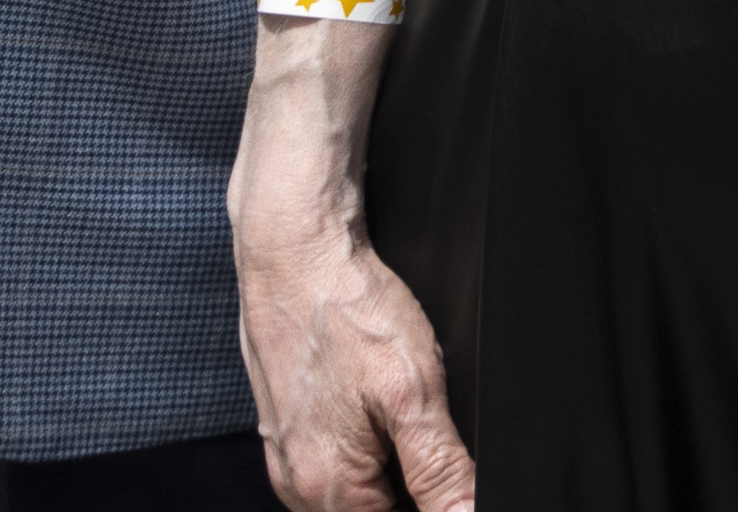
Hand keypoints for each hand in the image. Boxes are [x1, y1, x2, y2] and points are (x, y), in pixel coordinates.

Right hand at [236, 208, 473, 511]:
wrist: (295, 252)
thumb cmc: (348, 311)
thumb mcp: (414, 393)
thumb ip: (440, 468)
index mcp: (327, 489)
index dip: (438, 506)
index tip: (451, 472)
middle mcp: (297, 482)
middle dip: (413, 489)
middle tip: (431, 429)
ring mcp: (287, 454)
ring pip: (353, 490)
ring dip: (390, 466)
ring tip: (410, 414)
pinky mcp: (286, 426)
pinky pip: (333, 458)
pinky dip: (366, 443)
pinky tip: (380, 403)